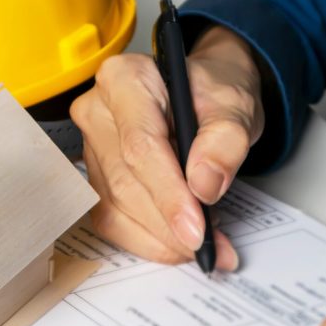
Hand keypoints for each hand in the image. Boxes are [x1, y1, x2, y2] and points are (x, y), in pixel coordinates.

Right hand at [70, 26, 263, 268]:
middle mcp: (97, 112)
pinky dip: (149, 241)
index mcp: (125, 79)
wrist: (206, 98)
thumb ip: (225, 140)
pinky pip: (113, 221)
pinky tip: (179, 244)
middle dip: (169, 224)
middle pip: (126, 182)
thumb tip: (204, 184)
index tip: (196, 228)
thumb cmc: (213, 94)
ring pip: (116, 208)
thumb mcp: (234, 106)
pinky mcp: (95, 179)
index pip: (141, 145)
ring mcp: (91, 148)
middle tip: (210, 245)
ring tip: (205, 244)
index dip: (168, 194)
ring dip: (162, 238)